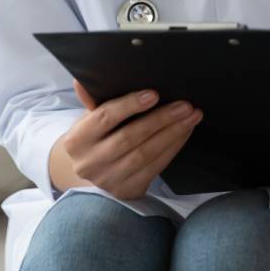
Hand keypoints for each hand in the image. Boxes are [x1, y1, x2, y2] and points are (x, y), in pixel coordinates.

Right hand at [49, 80, 202, 198]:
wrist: (93, 174)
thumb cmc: (97, 136)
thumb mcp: (90, 119)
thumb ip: (93, 99)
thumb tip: (83, 79)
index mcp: (77, 140)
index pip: (104, 118)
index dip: (129, 105)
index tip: (154, 94)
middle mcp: (89, 162)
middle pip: (129, 137)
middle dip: (161, 119)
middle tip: (185, 105)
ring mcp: (108, 180)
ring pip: (145, 154)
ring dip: (173, 133)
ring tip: (192, 115)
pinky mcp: (127, 190)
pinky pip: (155, 167)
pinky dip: (173, 147)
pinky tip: (185, 131)